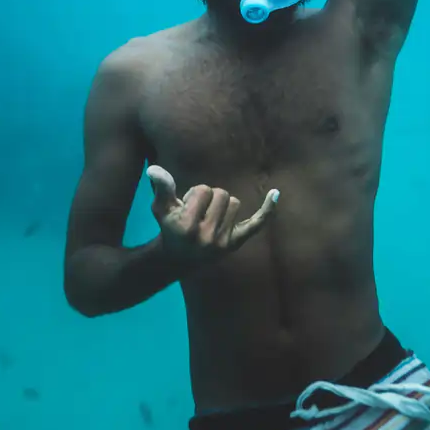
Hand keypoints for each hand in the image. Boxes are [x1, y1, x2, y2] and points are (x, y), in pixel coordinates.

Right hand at [146, 165, 277, 269]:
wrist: (178, 259)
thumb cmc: (169, 227)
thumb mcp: (160, 208)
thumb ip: (161, 187)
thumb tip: (155, 169)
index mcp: (186, 226)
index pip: (203, 190)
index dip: (195, 193)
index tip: (187, 206)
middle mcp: (206, 236)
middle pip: (222, 194)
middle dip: (210, 198)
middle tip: (198, 212)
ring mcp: (223, 242)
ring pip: (235, 203)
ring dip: (222, 206)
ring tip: (208, 218)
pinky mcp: (235, 244)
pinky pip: (256, 223)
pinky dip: (266, 209)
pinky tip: (275, 193)